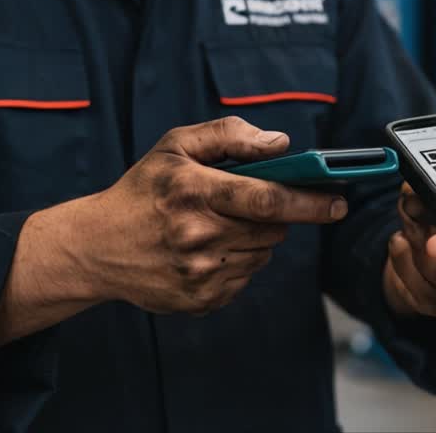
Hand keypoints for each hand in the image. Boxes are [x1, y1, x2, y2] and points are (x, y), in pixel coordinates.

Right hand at [81, 116, 347, 315]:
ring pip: (262, 254)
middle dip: (275, 214)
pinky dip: (237, 262)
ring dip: (255, 238)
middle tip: (249, 203)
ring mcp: (199, 273)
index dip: (310, 200)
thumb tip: (281, 144)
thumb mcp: (176, 146)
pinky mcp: (200, 300)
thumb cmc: (143, 190)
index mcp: (194, 192)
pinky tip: (206, 250)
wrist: (96, 247)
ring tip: (217, 225)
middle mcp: (198, 235)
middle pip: (272, 228)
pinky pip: (245, 278)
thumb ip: (229, 135)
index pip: (267, 198)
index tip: (338, 200)